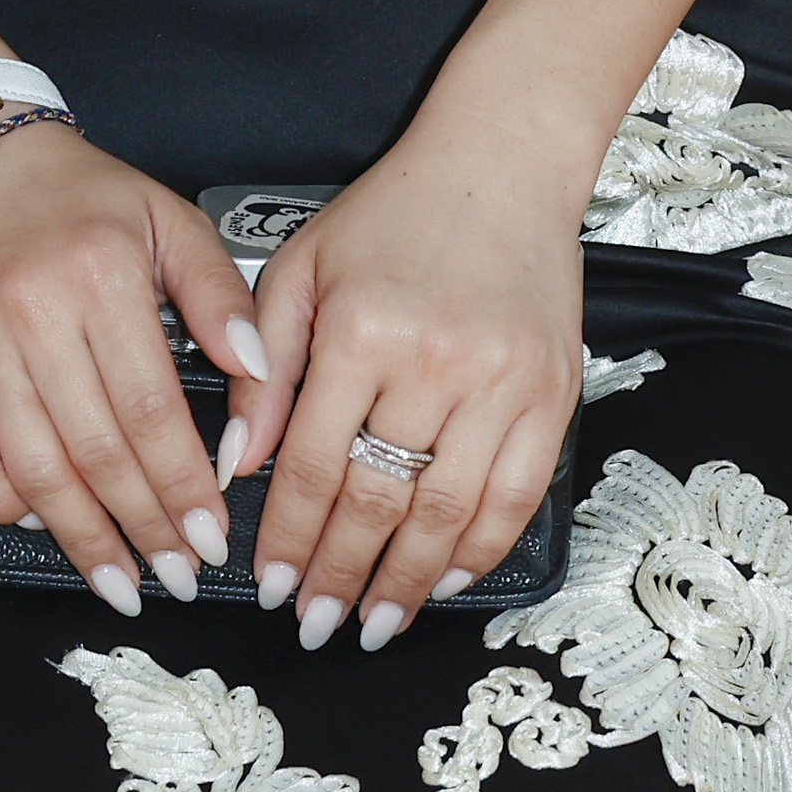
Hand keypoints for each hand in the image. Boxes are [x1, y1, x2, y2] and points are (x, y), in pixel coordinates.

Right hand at [0, 123, 256, 614]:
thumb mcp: (172, 221)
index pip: (150, 410)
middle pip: (97, 451)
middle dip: (144, 526)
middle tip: (179, 575)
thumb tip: (260, 373)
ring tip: (123, 583)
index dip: (183, 484)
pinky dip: (1, 501)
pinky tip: (42, 525)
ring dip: (83, 538)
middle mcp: (32, 317)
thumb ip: (221, 295)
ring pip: (35, 468)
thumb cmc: (87, 200)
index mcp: (100, 278)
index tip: (211, 537)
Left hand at [239, 142, 583, 653]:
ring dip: (407, 582)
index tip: (270, 583)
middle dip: (340, 576)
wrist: (501, 167)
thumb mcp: (300, 271)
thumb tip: (239, 463)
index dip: (289, 537)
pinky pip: (517, 496)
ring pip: (448, 514)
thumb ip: (264, 370)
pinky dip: (481, 548)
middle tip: (314, 623)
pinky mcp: (553, 394)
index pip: (315, 464)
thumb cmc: (393, 216)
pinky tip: (445, 579)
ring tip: (374, 623)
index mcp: (362, 331)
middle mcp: (435, 362)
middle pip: (378, 501)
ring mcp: (502, 383)